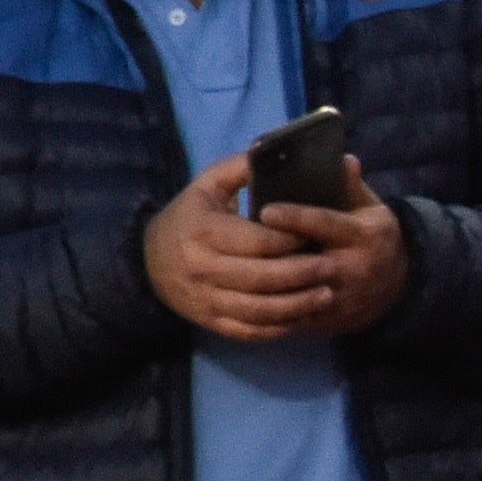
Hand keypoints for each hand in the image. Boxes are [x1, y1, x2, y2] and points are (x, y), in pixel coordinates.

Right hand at [144, 153, 360, 341]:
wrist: (149, 261)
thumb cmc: (189, 217)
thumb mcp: (206, 185)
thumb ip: (240, 168)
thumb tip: (274, 149)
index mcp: (204, 232)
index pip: (259, 241)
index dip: (291, 240)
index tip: (314, 235)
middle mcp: (204, 269)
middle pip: (263, 278)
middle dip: (303, 274)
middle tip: (332, 267)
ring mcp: (207, 299)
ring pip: (260, 310)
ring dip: (298, 306)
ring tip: (327, 295)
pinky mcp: (212, 322)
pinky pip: (250, 330)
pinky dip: (279, 328)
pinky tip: (303, 317)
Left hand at [244, 158, 403, 336]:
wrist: (394, 287)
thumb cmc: (372, 236)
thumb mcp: (369, 207)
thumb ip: (351, 186)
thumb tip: (342, 159)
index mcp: (364, 235)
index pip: (327, 224)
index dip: (296, 218)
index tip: (266, 210)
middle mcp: (355, 268)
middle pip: (308, 264)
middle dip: (274, 255)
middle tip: (236, 244)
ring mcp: (342, 298)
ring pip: (297, 293)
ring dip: (267, 284)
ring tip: (235, 267)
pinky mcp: (329, 319)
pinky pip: (294, 316)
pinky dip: (269, 306)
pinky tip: (244, 293)